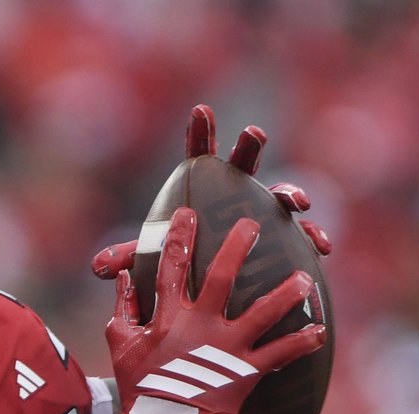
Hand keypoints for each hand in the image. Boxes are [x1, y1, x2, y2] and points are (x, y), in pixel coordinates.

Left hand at [92, 106, 330, 279]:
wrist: (211, 297)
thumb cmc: (181, 269)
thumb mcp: (154, 263)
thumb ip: (130, 259)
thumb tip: (97, 268)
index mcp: (203, 191)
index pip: (201, 155)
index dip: (201, 133)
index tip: (200, 111)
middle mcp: (237, 194)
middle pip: (244, 164)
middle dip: (250, 148)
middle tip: (252, 135)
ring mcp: (263, 214)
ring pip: (280, 195)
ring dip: (290, 192)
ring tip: (295, 200)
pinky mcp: (284, 240)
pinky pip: (302, 237)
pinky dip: (312, 236)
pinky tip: (320, 246)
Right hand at [106, 207, 326, 413]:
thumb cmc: (139, 387)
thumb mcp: (120, 344)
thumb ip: (122, 307)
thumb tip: (122, 275)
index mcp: (169, 316)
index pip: (170, 267)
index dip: (178, 237)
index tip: (187, 213)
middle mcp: (200, 325)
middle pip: (222, 276)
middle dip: (238, 246)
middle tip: (254, 223)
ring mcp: (226, 348)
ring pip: (263, 312)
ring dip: (286, 293)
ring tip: (305, 277)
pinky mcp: (246, 372)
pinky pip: (280, 354)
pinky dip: (302, 342)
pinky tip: (320, 330)